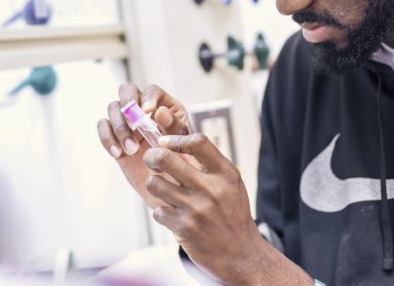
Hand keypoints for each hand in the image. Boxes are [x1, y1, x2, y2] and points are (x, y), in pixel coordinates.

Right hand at [96, 83, 193, 208]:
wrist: (170, 191)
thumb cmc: (184, 168)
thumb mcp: (184, 148)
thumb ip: (174, 128)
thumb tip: (159, 111)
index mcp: (166, 107)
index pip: (152, 91)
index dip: (147, 97)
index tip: (147, 112)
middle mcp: (145, 111)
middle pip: (127, 91)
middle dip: (127, 104)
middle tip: (133, 124)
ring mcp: (128, 123)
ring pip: (113, 108)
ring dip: (119, 127)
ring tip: (131, 150)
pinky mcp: (115, 137)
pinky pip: (103, 127)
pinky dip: (106, 138)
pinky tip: (117, 153)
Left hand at [143, 134, 263, 283]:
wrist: (242, 254)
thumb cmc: (233, 215)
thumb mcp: (231, 184)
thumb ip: (209, 164)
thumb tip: (178, 143)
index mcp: (225, 173)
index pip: (197, 142)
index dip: (175, 138)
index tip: (165, 142)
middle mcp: (211, 189)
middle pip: (165, 159)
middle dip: (151, 157)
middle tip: (151, 160)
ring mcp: (196, 209)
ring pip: (154, 184)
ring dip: (154, 185)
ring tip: (163, 189)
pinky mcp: (184, 228)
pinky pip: (158, 211)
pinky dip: (162, 212)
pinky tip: (173, 215)